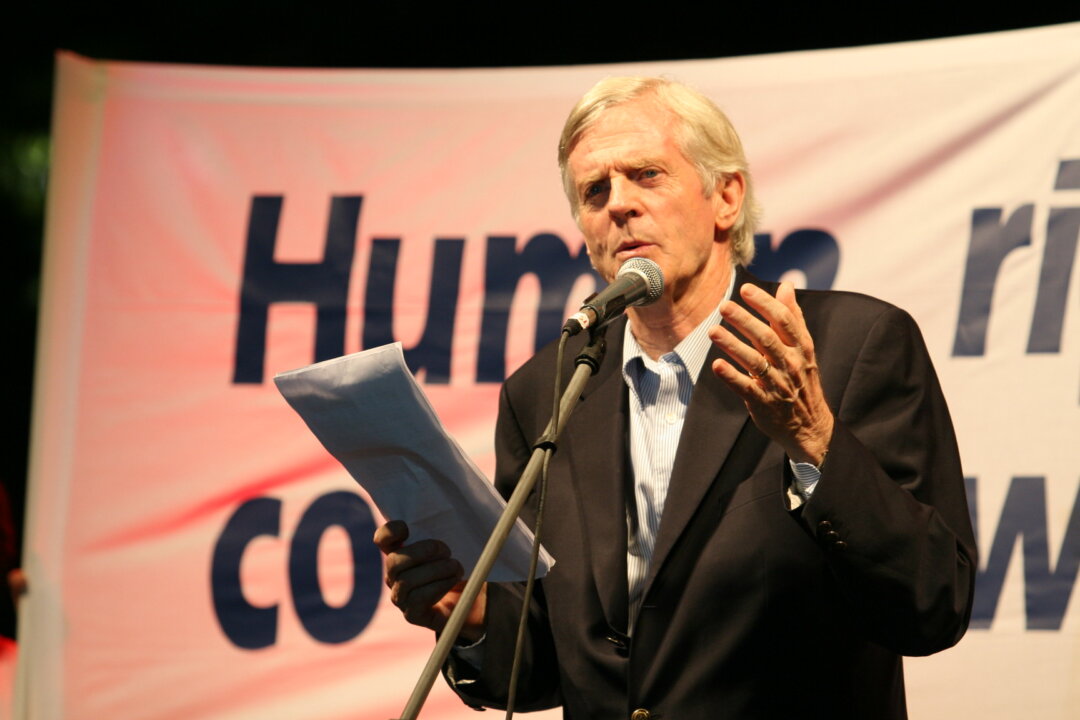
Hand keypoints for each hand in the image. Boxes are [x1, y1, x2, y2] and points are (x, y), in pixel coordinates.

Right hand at [374, 520, 485, 640]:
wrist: (473, 598)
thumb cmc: (459, 565)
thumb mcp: (452, 544)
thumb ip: (443, 529)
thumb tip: (453, 509)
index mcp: (400, 553)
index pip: (383, 539)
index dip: (390, 531)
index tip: (408, 528)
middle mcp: (395, 575)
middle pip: (393, 560)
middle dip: (422, 552)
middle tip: (447, 551)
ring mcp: (401, 596)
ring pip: (407, 580)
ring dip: (436, 570)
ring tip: (456, 568)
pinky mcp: (411, 614)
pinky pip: (417, 599)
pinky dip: (438, 587)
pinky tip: (451, 582)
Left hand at [708, 281, 833, 464]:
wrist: (810, 426)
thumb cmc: (801, 379)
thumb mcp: (803, 348)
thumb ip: (793, 316)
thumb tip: (786, 285)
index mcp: (800, 348)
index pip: (783, 320)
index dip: (764, 303)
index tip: (745, 289)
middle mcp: (790, 364)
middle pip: (766, 338)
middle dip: (744, 320)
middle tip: (724, 306)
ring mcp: (777, 384)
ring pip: (754, 361)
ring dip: (732, 345)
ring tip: (712, 330)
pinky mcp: (763, 403)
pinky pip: (746, 388)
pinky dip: (731, 376)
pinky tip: (716, 365)